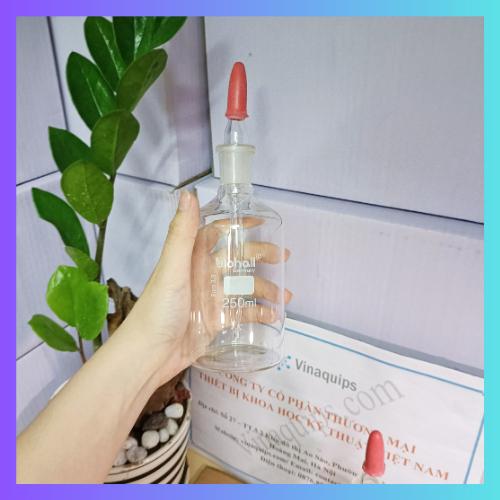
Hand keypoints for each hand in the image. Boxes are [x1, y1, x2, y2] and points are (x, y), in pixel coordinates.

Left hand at [117, 190, 291, 384]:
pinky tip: (273, 317)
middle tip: (283, 257)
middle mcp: (203, 274)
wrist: (149, 354)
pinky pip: (242, 312)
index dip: (237, 225)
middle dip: (260, 256)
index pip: (217, 233)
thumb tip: (187, 194)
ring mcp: (211, 298)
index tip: (260, 222)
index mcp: (192, 258)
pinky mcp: (215, 320)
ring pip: (243, 287)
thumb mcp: (172, 268)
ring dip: (265, 289)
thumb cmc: (158, 309)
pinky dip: (258, 313)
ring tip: (286, 296)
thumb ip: (182, 233)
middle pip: (236, 259)